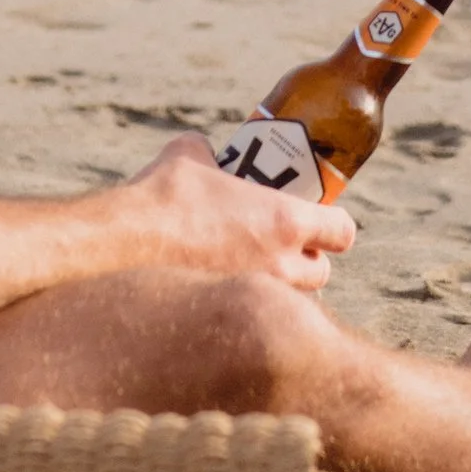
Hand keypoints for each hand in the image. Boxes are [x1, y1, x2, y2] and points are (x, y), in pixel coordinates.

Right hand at [106, 137, 355, 294]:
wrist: (127, 241)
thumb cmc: (164, 194)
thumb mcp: (191, 155)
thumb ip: (211, 155)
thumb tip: (207, 154)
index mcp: (285, 221)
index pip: (342, 232)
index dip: (335, 225)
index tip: (322, 221)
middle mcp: (280, 264)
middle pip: (321, 273)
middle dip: (308, 260)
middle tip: (285, 246)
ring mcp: (255, 295)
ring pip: (292, 300)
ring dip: (284, 287)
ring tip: (256, 270)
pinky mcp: (227, 317)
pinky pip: (255, 316)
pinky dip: (249, 307)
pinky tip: (224, 294)